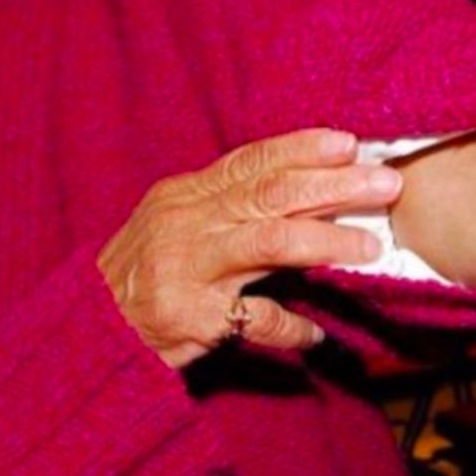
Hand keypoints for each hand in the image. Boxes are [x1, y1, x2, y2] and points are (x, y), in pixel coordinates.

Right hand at [97, 128, 402, 367]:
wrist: (89, 330)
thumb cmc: (143, 272)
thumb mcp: (175, 222)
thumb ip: (227, 203)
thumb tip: (301, 186)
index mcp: (186, 196)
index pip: (252, 162)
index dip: (303, 149)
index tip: (349, 141)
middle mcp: (189, 225)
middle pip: (272, 194)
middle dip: (335, 185)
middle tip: (386, 182)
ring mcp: (190, 271)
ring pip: (271, 243)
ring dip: (328, 241)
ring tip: (372, 245)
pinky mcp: (192, 319)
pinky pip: (254, 319)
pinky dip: (290, 326)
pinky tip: (316, 333)